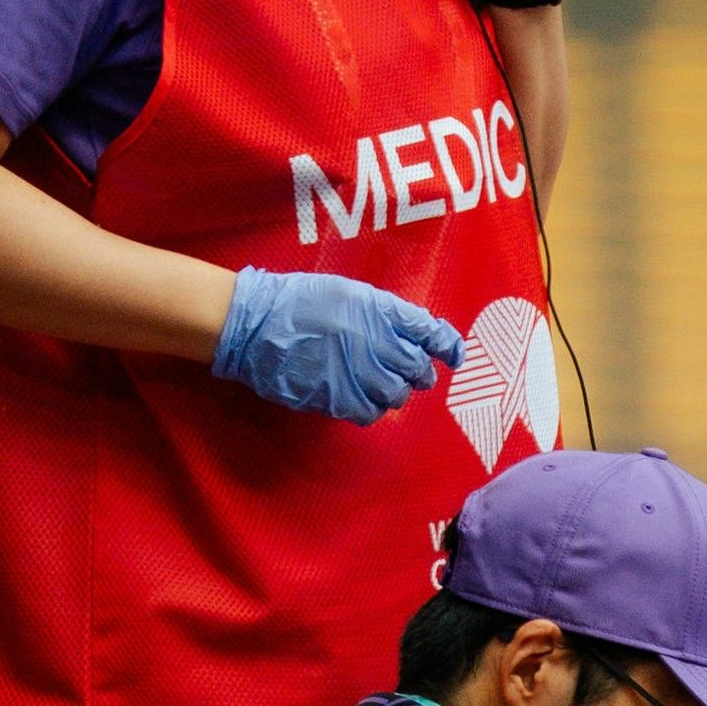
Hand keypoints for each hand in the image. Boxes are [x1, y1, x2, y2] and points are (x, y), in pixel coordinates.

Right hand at [211, 266, 460, 422]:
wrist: (253, 324)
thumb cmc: (298, 302)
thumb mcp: (348, 293)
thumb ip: (386, 313)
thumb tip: (419, 334)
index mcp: (381, 311)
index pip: (431, 332)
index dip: (447, 346)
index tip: (453, 355)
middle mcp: (376, 342)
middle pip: (418, 369)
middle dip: (417, 371)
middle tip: (406, 369)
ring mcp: (359, 372)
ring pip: (398, 395)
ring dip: (392, 390)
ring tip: (374, 380)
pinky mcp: (340, 397)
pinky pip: (371, 412)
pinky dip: (371, 406)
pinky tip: (357, 394)